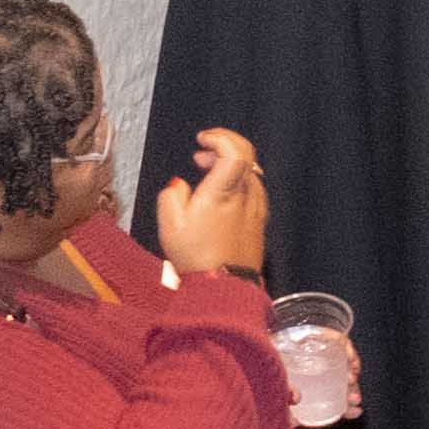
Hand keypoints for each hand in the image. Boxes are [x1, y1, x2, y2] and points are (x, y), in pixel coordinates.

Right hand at [154, 126, 272, 282]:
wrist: (224, 290)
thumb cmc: (197, 258)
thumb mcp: (169, 224)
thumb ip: (171, 196)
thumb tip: (179, 185)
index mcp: (224, 192)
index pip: (235, 151)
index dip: (220, 138)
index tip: (203, 139)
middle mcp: (246, 197)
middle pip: (246, 157)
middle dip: (223, 147)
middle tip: (201, 153)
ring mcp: (256, 209)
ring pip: (250, 173)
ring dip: (229, 165)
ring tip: (206, 172)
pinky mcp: (259, 222)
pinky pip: (253, 190)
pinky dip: (237, 182)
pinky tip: (222, 193)